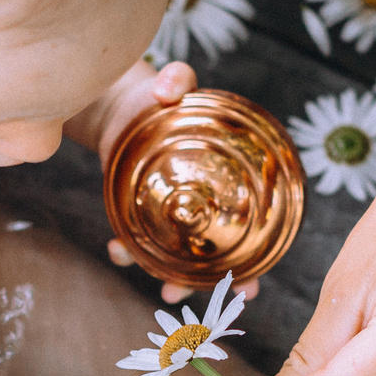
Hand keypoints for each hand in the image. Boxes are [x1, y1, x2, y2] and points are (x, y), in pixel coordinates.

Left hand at [86, 60, 264, 304]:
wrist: (122, 110)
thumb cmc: (157, 97)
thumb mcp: (170, 85)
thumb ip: (176, 79)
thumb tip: (170, 87)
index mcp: (229, 182)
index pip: (254, 228)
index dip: (257, 261)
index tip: (248, 287)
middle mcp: (206, 207)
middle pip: (219, 257)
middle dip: (212, 287)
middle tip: (199, 297)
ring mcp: (175, 218)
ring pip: (182, 261)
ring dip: (175, 280)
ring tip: (165, 289)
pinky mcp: (144, 219)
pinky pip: (142, 245)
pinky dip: (131, 254)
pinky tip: (118, 250)